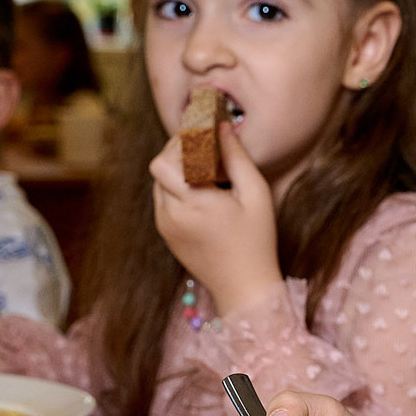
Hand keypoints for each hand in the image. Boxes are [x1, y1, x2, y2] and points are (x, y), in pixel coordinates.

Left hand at [149, 121, 282, 315]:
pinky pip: (162, 200)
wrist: (243, 287)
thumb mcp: (256, 195)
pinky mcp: (165, 234)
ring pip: (158, 182)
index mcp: (193, 203)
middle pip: (158, 167)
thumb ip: (237, 158)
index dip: (182, 141)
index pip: (167, 158)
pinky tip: (203, 194)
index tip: (204, 134)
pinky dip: (177, 189)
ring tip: (207, 173)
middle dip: (179, 153)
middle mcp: (171, 214)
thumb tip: (222, 127)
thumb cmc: (256, 241)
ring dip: (177, 171)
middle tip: (206, 149)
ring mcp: (165, 225)